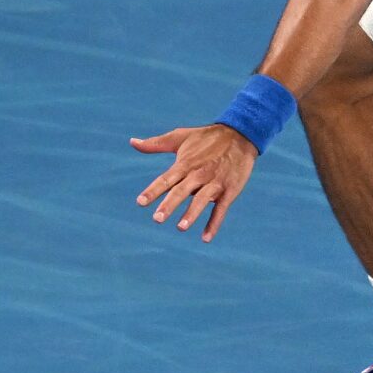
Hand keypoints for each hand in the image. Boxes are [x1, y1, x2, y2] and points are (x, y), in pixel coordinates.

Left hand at [130, 124, 258, 242]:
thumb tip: (132, 142)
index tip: (140, 202)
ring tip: (180, 227)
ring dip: (191, 214)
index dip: (153, 191)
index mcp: (185, 163)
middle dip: (169, 204)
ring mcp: (214, 182)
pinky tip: (206, 238)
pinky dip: (214, 223)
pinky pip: (221, 209)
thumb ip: (155, 143)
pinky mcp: (229, 190)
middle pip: (181, 191)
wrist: (240, 134)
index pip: (166, 179)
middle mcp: (198, 174)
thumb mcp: (180, 136)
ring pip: (201, 200)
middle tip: (157, 218)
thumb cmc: (207, 137)